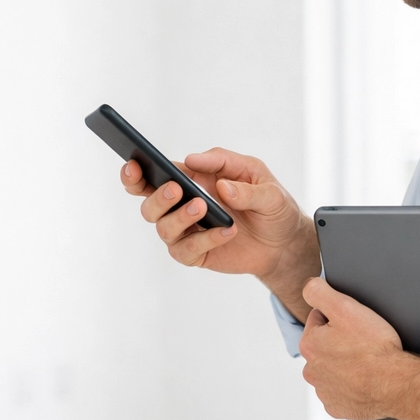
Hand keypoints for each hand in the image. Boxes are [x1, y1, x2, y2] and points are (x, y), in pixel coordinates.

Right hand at [121, 148, 320, 314]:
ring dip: (180, 216)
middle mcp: (182, 205)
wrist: (286, 241)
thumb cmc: (270, 203)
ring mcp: (188, 232)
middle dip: (157, 196)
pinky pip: (187, 250)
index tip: (133, 166)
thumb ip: (234, 173)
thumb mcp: (261, 179)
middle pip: (149, 203)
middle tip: (177, 189)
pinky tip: (226, 231)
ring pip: (163, 227)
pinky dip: (205, 239)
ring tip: (204, 207)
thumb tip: (203, 170)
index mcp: (192, 179)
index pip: (153, 174)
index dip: (135, 173)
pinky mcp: (197, 254)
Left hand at [299, 278, 419, 419]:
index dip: (340, 317)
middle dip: (340, 342)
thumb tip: (309, 287)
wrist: (397, 384)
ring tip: (366, 361)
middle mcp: (312, 370)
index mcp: (310, 344)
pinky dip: (352, 385)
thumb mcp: (345, 307)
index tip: (355, 324)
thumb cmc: (375, 348)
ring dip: (346, 364)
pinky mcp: (338, 407)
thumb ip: (319, 291)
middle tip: (363, 342)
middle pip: (325, 346)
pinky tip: (366, 379)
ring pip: (333, 369)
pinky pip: (342, 391)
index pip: (319, 319)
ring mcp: (324, 391)